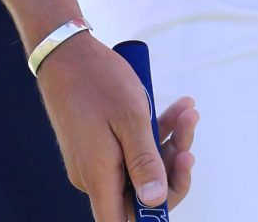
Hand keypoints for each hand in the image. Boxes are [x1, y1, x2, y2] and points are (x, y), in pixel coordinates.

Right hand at [35, 33, 200, 219]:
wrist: (68, 52)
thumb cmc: (99, 82)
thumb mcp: (131, 120)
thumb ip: (144, 164)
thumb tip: (154, 202)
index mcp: (99, 176)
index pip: (123, 220)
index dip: (151, 215)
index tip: (173, 188)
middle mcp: (96, 175)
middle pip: (142, 190)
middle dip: (172, 164)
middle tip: (189, 130)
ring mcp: (98, 159)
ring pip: (142, 164)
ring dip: (169, 140)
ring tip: (188, 111)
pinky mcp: (101, 143)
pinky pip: (134, 147)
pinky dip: (156, 130)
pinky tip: (177, 109)